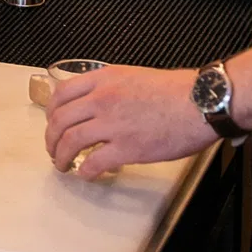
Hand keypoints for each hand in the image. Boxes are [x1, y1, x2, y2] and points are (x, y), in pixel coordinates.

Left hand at [44, 64, 214, 178]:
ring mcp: (113, 124)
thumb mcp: (134, 77)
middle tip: (52, 148)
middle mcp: (102, 99)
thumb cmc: (176, 91)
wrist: (200, 102)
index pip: (62, 94)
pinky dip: (85, 171)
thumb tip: (99, 103)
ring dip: (61, 156)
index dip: (51, 112)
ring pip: (70, 141)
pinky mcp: (127, 148)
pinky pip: (94, 162)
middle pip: (60, 120)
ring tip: (62, 164)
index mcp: (104, 79)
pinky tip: (86, 174)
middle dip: (51, 138)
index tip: (52, 122)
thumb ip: (112, 88)